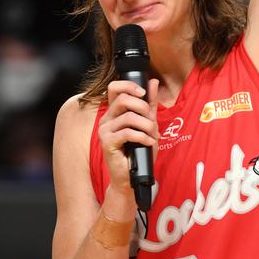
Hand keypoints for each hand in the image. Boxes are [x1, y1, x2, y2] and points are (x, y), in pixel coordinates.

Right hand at [98, 78, 159, 198]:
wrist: (132, 177)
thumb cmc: (139, 151)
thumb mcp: (148, 123)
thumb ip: (150, 103)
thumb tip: (152, 82)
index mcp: (114, 112)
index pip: (114, 88)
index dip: (129, 86)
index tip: (143, 93)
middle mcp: (107, 119)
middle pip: (123, 99)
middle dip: (143, 107)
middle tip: (152, 120)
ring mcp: (105, 130)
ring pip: (128, 117)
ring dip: (146, 125)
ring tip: (153, 135)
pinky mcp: (107, 143)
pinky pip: (127, 133)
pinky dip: (142, 136)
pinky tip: (149, 142)